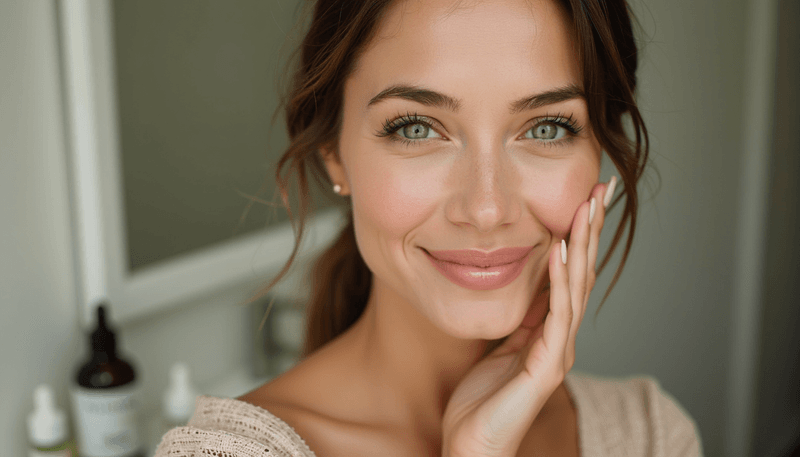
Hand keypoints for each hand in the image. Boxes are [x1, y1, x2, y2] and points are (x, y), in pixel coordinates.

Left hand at [441, 177, 615, 456]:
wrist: (472, 446)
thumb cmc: (481, 401)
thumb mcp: (499, 345)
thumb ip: (518, 318)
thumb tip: (522, 282)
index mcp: (548, 331)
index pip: (569, 274)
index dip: (579, 236)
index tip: (585, 198)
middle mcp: (560, 339)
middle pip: (580, 275)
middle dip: (590, 231)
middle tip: (600, 189)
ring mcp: (556, 354)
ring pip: (575, 290)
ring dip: (581, 246)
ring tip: (585, 208)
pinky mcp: (544, 369)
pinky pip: (555, 318)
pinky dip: (557, 281)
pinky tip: (558, 250)